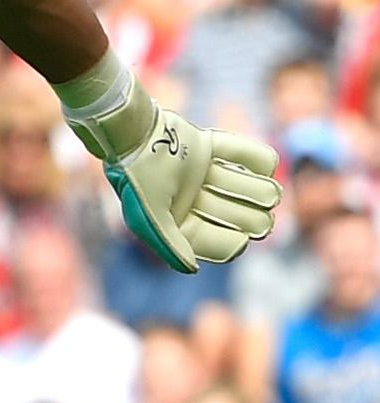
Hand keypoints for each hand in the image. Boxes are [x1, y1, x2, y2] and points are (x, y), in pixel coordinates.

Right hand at [78, 105, 282, 272]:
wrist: (131, 132)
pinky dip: (258, 158)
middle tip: (266, 211)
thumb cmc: (137, 179)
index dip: (232, 243)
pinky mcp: (205, 145)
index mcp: (177, 220)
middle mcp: (190, 199)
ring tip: (271, 192)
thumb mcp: (148, 218)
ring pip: (239, 185)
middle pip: (232, 214)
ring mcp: (199, 173)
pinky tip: (266, 166)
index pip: (214, 240)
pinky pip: (239, 153)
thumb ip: (170, 246)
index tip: (242, 239)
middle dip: (251, 215)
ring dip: (258, 189)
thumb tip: (193, 269)